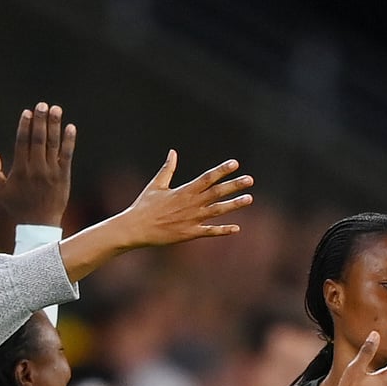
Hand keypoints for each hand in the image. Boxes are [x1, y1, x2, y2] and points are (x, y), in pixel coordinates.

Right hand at [0, 102, 76, 227]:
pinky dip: (69, 141)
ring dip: (54, 125)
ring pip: (53, 145)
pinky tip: (70, 127)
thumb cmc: (17, 207)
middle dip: (40, 120)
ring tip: (56, 109)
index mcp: (20, 170)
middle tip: (43, 105)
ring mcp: (51, 172)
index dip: (25, 126)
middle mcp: (36, 169)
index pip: (22, 142)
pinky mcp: (64, 176)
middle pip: (38, 140)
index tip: (28, 112)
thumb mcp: (0, 191)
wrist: (39, 225)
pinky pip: (67, 155)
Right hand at [116, 152, 254, 247]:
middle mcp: (191, 203)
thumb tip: (173, 152)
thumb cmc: (144, 206)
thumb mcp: (156, 185)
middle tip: (250, 180)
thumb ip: (168, 169)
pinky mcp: (190, 233)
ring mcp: (192, 219)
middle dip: (234, 185)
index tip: (235, 164)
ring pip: (218, 210)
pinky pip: (210, 231)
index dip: (222, 170)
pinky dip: (223, 230)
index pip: (207, 178)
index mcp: (184, 190)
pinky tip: (237, 228)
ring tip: (249, 198)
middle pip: (217, 192)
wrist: (136, 228)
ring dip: (234, 205)